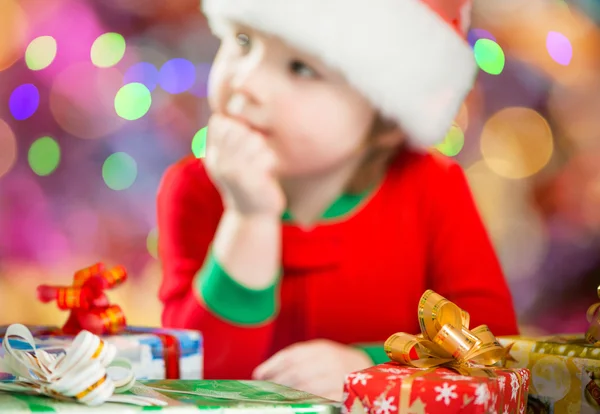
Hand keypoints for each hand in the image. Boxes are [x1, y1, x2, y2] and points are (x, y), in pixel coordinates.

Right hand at [205, 114, 284, 216]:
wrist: (251, 216)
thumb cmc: (244, 182)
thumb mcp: (229, 160)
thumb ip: (226, 138)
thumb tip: (226, 113)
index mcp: (212, 155)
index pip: (220, 122)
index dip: (236, 122)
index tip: (244, 136)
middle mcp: (220, 163)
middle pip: (238, 127)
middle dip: (251, 131)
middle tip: (257, 147)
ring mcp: (235, 173)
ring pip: (254, 138)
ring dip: (262, 146)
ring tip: (262, 159)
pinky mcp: (253, 182)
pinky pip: (267, 156)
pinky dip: (271, 160)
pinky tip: (270, 171)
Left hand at [252, 339, 372, 400]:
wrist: (373, 375)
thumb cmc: (338, 366)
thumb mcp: (321, 356)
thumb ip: (298, 360)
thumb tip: (263, 373)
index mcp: (321, 348)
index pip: (291, 355)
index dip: (272, 365)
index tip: (257, 375)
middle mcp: (330, 359)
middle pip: (297, 372)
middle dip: (278, 382)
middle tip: (267, 391)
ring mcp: (339, 376)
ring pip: (307, 386)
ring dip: (290, 393)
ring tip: (280, 398)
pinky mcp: (345, 394)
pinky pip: (322, 399)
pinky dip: (307, 401)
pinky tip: (298, 403)